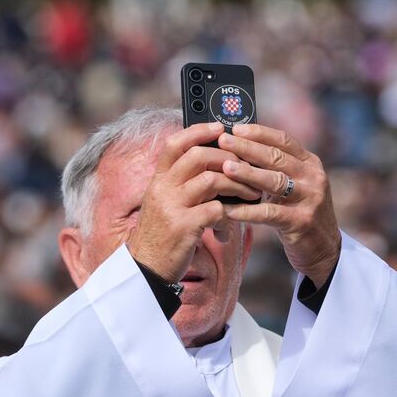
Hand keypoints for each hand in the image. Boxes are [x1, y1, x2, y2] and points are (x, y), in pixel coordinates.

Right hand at [126, 123, 260, 281]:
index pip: (175, 143)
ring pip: (212, 180)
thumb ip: (182, 184)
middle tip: (246, 168)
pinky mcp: (184, 227)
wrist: (146, 269)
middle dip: (228, 158)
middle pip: (199, 156)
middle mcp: (162, 189)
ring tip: (250, 195)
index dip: (199, 130)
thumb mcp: (164, 204)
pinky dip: (230, 217)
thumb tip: (215, 166)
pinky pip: (216, 210)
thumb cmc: (161, 236)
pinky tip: (227, 229)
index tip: (220, 127)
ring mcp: (172, 206)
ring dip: (237, 186)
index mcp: (158, 180)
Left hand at [218, 123, 340, 284]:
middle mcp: (313, 177)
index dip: (259, 133)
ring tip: (225, 167)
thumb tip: (239, 148)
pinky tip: (229, 210)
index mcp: (310, 164)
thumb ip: (274, 169)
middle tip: (223, 140)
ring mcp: (310, 199)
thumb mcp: (293, 186)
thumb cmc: (298, 213)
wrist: (324, 250)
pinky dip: (248, 211)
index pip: (284, 141)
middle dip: (248, 148)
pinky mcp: (302, 222)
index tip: (236, 128)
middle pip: (277, 157)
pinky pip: (270, 213)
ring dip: (247, 173)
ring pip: (274, 181)